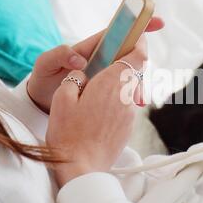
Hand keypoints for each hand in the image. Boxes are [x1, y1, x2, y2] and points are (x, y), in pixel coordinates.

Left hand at [27, 17, 163, 112]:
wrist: (41, 102)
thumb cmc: (43, 79)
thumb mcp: (45, 64)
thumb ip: (59, 55)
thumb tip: (80, 58)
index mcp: (91, 47)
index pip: (118, 32)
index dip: (138, 25)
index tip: (158, 22)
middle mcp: (103, 58)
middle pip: (130, 54)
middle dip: (141, 65)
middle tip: (139, 82)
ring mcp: (106, 73)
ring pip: (130, 72)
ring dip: (138, 83)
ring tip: (137, 100)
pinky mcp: (106, 87)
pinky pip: (124, 86)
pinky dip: (132, 93)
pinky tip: (133, 105)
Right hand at [46, 37, 148, 186]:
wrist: (81, 169)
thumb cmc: (68, 134)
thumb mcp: (62, 98)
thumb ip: (77, 78)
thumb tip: (85, 73)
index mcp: (112, 83)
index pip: (138, 55)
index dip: (140, 41)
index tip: (138, 34)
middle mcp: (127, 96)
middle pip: (136, 71)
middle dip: (126, 62)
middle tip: (108, 62)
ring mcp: (130, 113)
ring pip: (132, 88)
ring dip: (121, 83)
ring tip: (99, 89)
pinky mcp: (129, 127)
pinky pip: (127, 105)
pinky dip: (118, 99)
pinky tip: (100, 109)